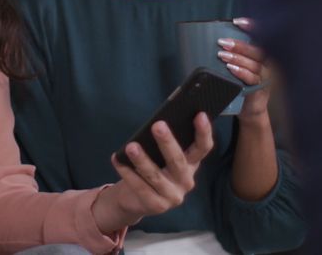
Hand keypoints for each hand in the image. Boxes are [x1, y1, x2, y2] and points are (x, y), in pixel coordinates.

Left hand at [92, 113, 214, 232]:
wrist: (137, 199)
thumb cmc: (153, 168)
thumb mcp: (162, 156)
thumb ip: (164, 143)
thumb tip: (157, 123)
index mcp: (192, 164)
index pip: (203, 148)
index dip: (204, 132)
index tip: (200, 114)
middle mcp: (186, 181)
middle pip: (178, 161)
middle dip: (167, 142)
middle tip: (157, 125)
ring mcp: (173, 196)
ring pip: (156, 175)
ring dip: (142, 160)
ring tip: (131, 146)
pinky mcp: (157, 206)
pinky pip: (140, 187)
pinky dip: (127, 172)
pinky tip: (117, 159)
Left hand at [218, 17, 273, 120]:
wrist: (249, 109)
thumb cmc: (241, 84)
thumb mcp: (238, 66)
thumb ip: (233, 54)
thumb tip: (214, 41)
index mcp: (262, 55)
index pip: (260, 37)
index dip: (252, 27)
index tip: (237, 22)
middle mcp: (267, 64)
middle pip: (258, 50)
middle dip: (240, 45)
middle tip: (222, 42)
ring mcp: (265, 77)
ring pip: (255, 64)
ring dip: (238, 58)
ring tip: (222, 55)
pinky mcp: (261, 89)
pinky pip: (253, 79)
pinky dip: (242, 72)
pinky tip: (231, 68)